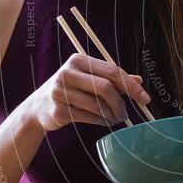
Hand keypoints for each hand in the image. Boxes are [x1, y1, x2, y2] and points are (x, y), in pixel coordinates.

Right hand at [25, 52, 149, 131]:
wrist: (38, 108)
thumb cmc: (70, 90)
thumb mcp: (89, 79)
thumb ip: (113, 79)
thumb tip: (139, 80)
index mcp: (79, 60)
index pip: (112, 70)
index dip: (131, 86)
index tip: (145, 99)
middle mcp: (68, 72)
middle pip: (105, 87)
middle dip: (121, 103)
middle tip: (126, 114)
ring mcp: (61, 91)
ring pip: (97, 105)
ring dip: (111, 115)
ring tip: (115, 118)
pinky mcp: (58, 109)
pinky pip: (89, 117)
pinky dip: (101, 121)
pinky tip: (104, 121)